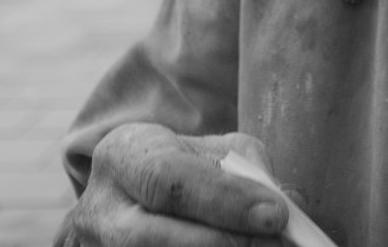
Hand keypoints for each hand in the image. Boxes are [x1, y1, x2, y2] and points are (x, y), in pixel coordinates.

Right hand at [57, 123, 289, 244]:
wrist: (119, 203)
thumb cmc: (172, 167)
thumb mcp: (202, 149)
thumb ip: (243, 167)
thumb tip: (285, 202)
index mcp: (122, 155)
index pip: (168, 178)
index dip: (223, 199)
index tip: (276, 214)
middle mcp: (102, 211)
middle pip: (154, 238)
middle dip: (224, 241)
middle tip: (276, 241)